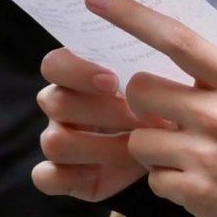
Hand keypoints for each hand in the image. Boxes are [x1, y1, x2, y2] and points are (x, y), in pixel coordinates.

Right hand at [34, 44, 155, 202]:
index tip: (113, 81)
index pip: (54, 64)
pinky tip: (101, 172)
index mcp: (75, 75)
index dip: (77, 72)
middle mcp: (60, 105)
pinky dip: (68, 177)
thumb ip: (151, 64)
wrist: (171, 146)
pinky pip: (45, 177)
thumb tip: (158, 40)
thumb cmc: (163, 104)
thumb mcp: (162, 80)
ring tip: (135, 147)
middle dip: (100, 111)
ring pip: (53, 141)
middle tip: (138, 117)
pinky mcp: (62, 175)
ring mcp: (58, 139)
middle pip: (54, 102)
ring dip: (96, 147)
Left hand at [84, 0, 216, 216]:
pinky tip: (195, 183)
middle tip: (162, 115)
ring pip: (139, 139)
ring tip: (185, 156)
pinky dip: (168, 182)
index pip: (176, 38)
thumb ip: (213, 75)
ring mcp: (207, 154)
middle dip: (140, 103)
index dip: (130, 16)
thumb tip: (164, 47)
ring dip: (153, 149)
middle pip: (140, 89)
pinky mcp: (196, 192)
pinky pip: (153, 179)